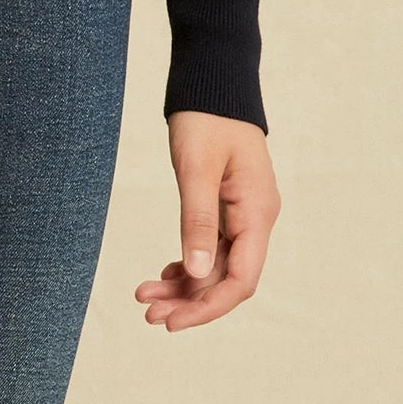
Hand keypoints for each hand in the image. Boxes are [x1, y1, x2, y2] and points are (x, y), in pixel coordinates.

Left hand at [135, 110, 280, 329]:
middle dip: (190, 301)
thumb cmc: (206, 118)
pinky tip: (164, 273)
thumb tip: (195, 274)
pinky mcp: (228, 205)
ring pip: (216, 265)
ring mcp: (243, 213)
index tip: (171, 322)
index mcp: (257, 212)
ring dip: (184, 285)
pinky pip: (212, 246)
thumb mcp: (196, 168)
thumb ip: (197, 220)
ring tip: (145, 297)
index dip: (207, 306)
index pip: (240, 280)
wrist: (213, 82)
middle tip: (148, 315)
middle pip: (227, 279)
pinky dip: (188, 263)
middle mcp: (256, 218)